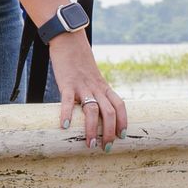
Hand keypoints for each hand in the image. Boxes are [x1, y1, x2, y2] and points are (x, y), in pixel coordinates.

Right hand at [49, 32, 126, 147]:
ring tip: (90, 144)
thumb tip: (92, 110)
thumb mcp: (92, 77)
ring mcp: (82, 86)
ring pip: (92, 110)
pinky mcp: (67, 83)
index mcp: (103, 86)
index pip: (120, 105)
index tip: (122, 136)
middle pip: (109, 112)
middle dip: (109, 131)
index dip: (123, 121)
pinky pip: (68, 100)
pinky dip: (67, 114)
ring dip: (92, 129)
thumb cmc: (79, 62)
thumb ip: (94, 91)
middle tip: (106, 147)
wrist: (68, 40)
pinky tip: (64, 126)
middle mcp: (96, 87)